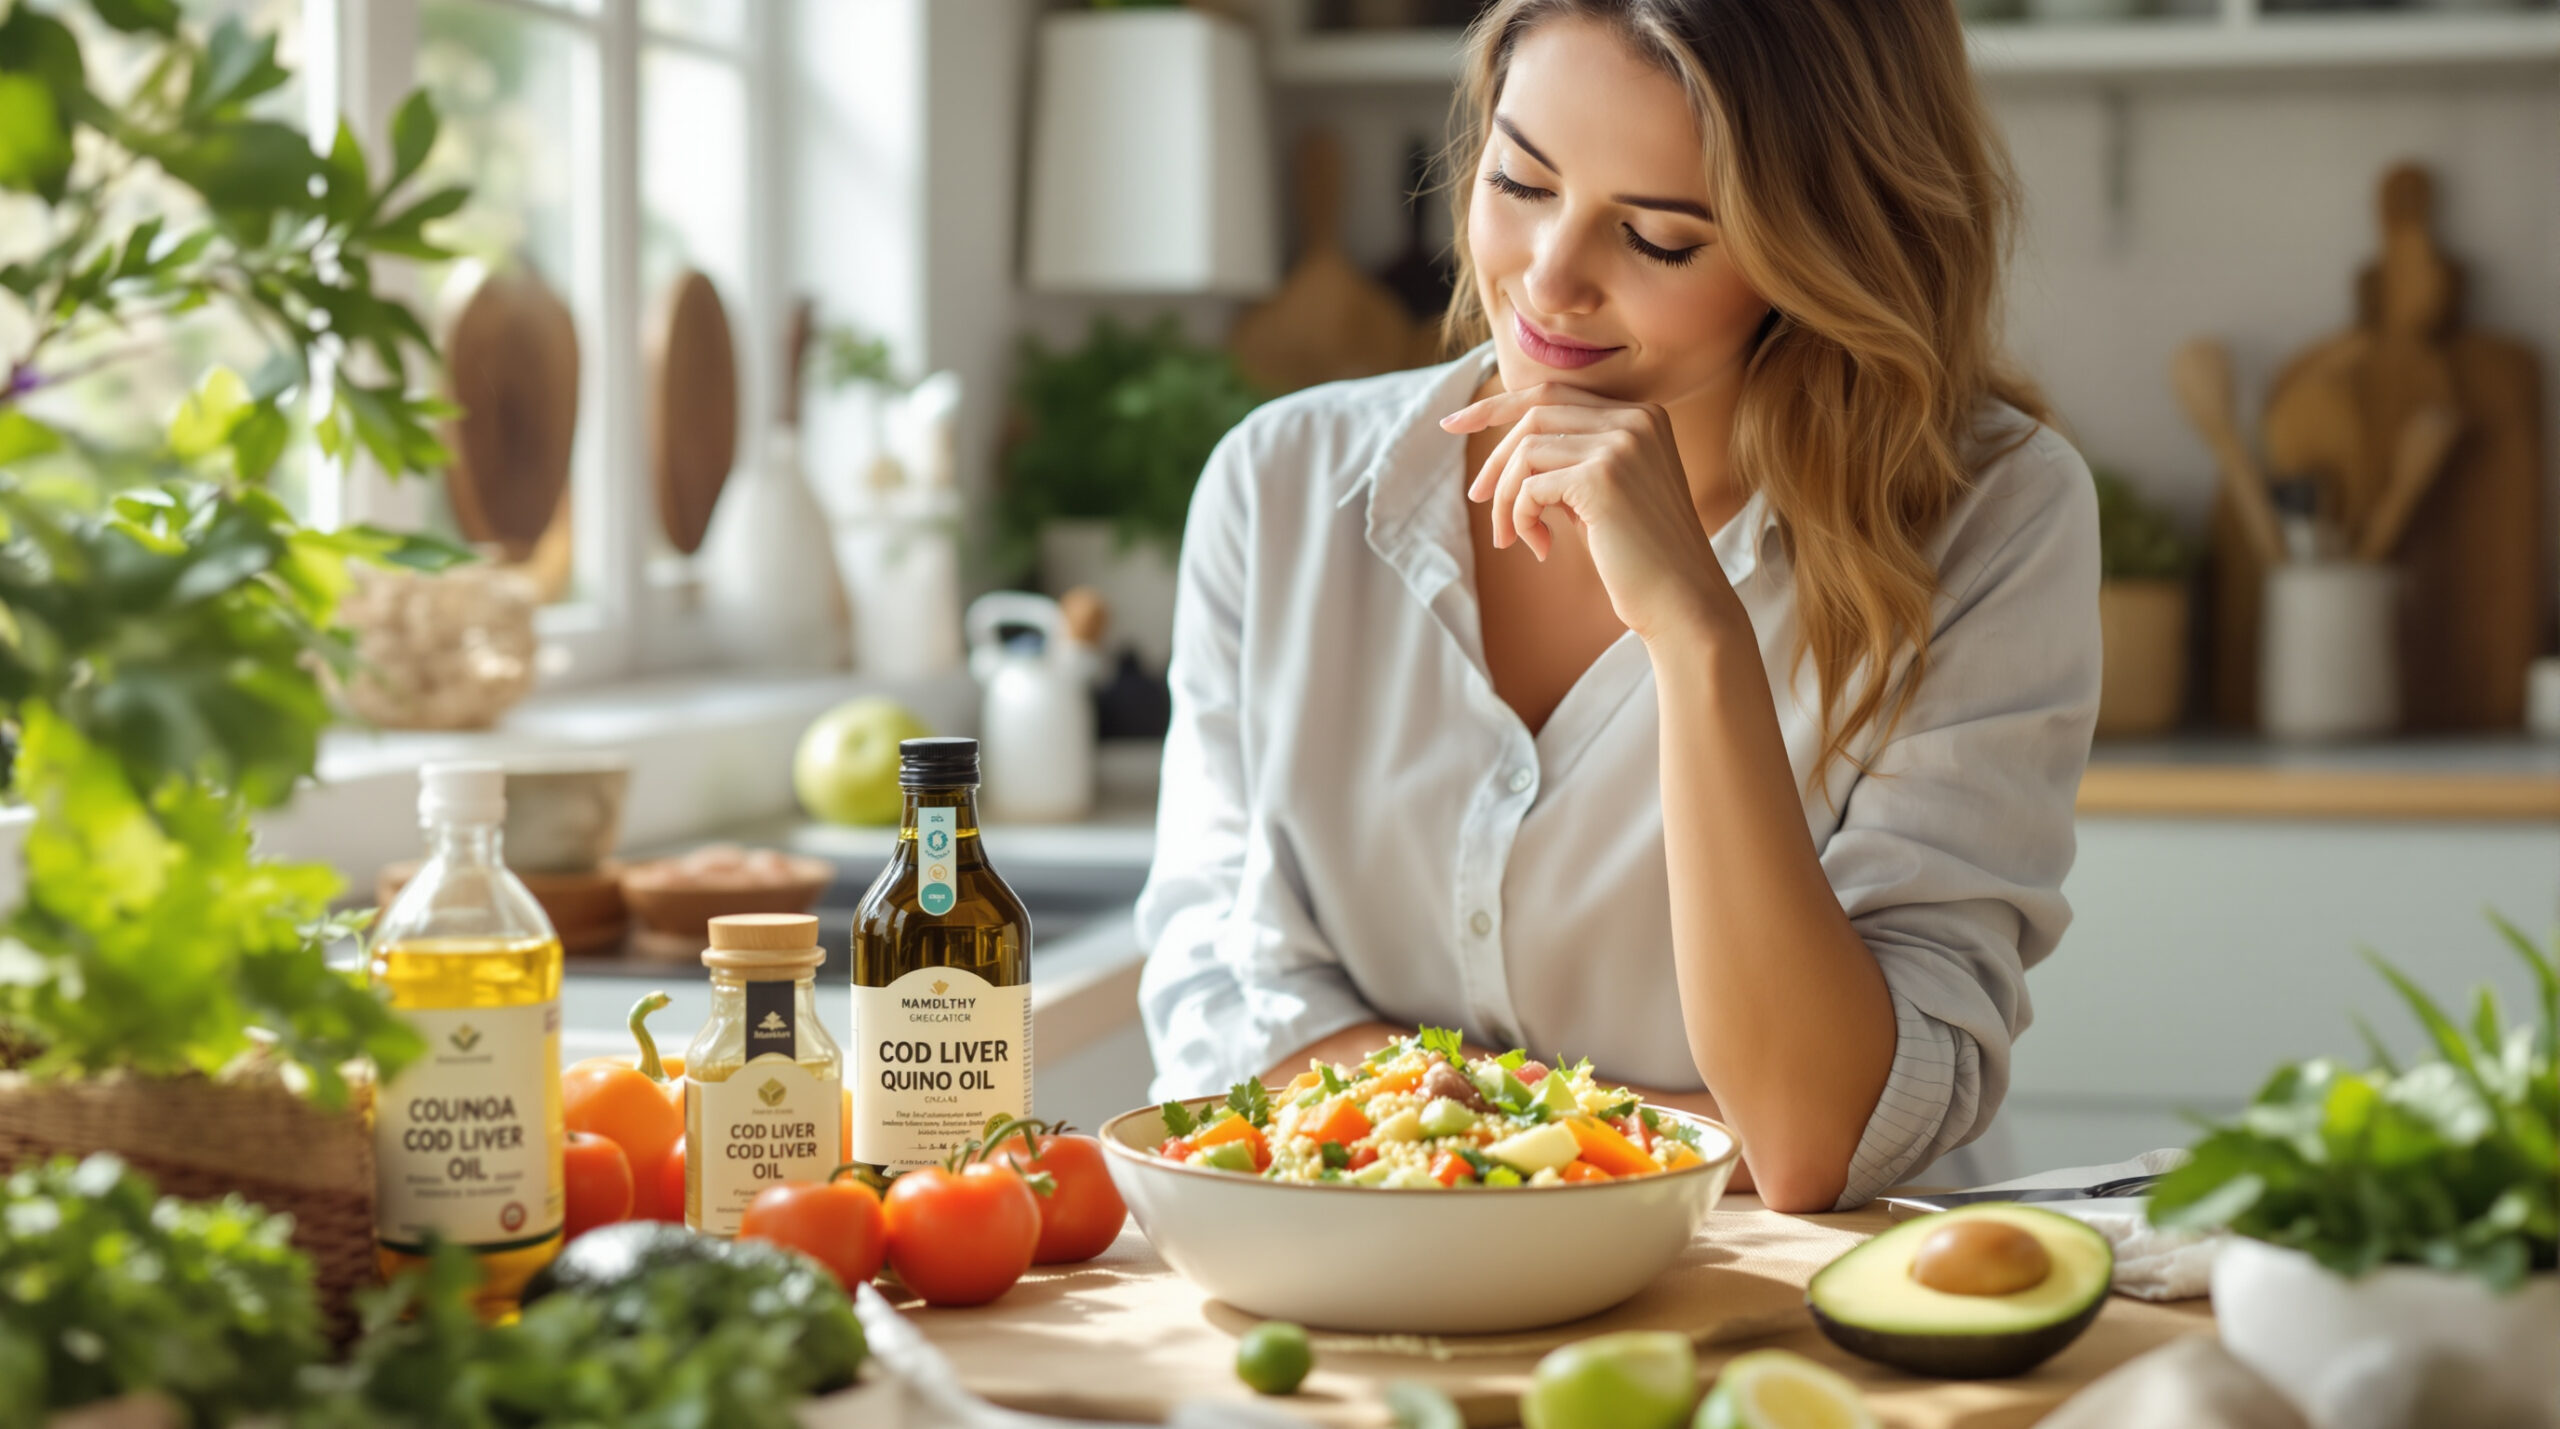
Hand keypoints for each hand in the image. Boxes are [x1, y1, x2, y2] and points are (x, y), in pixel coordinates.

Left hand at [1441, 383, 1730, 642]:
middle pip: (1534, 414)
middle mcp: (1635, 419)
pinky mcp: (1602, 478)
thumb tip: (1509, 455)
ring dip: (1505, 498)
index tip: (1453, 423)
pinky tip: (1539, 547)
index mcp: (1642, 415)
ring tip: (1510, 537)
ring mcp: (1622, 444)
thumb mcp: (1606, 495)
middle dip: (1495, 457)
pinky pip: (1529, 487)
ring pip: (1526, 450)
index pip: (1553, 394)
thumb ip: (1571, 463)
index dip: (1497, 405)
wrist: (1684, 603)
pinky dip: (1519, 517)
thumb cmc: (1642, 558)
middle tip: (1476, 497)